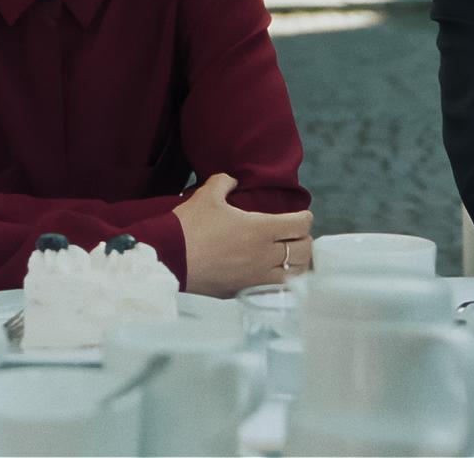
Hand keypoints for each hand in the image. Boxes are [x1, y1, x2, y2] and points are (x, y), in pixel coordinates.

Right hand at [173, 173, 312, 297]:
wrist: (168, 259)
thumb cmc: (189, 226)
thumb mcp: (207, 195)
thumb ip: (224, 182)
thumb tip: (232, 181)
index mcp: (261, 229)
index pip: (301, 225)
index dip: (305, 218)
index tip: (301, 215)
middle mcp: (265, 255)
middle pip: (304, 250)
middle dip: (304, 240)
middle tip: (296, 235)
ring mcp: (256, 277)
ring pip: (295, 273)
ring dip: (297, 263)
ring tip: (290, 257)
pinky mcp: (244, 292)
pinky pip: (276, 290)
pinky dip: (282, 282)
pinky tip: (275, 276)